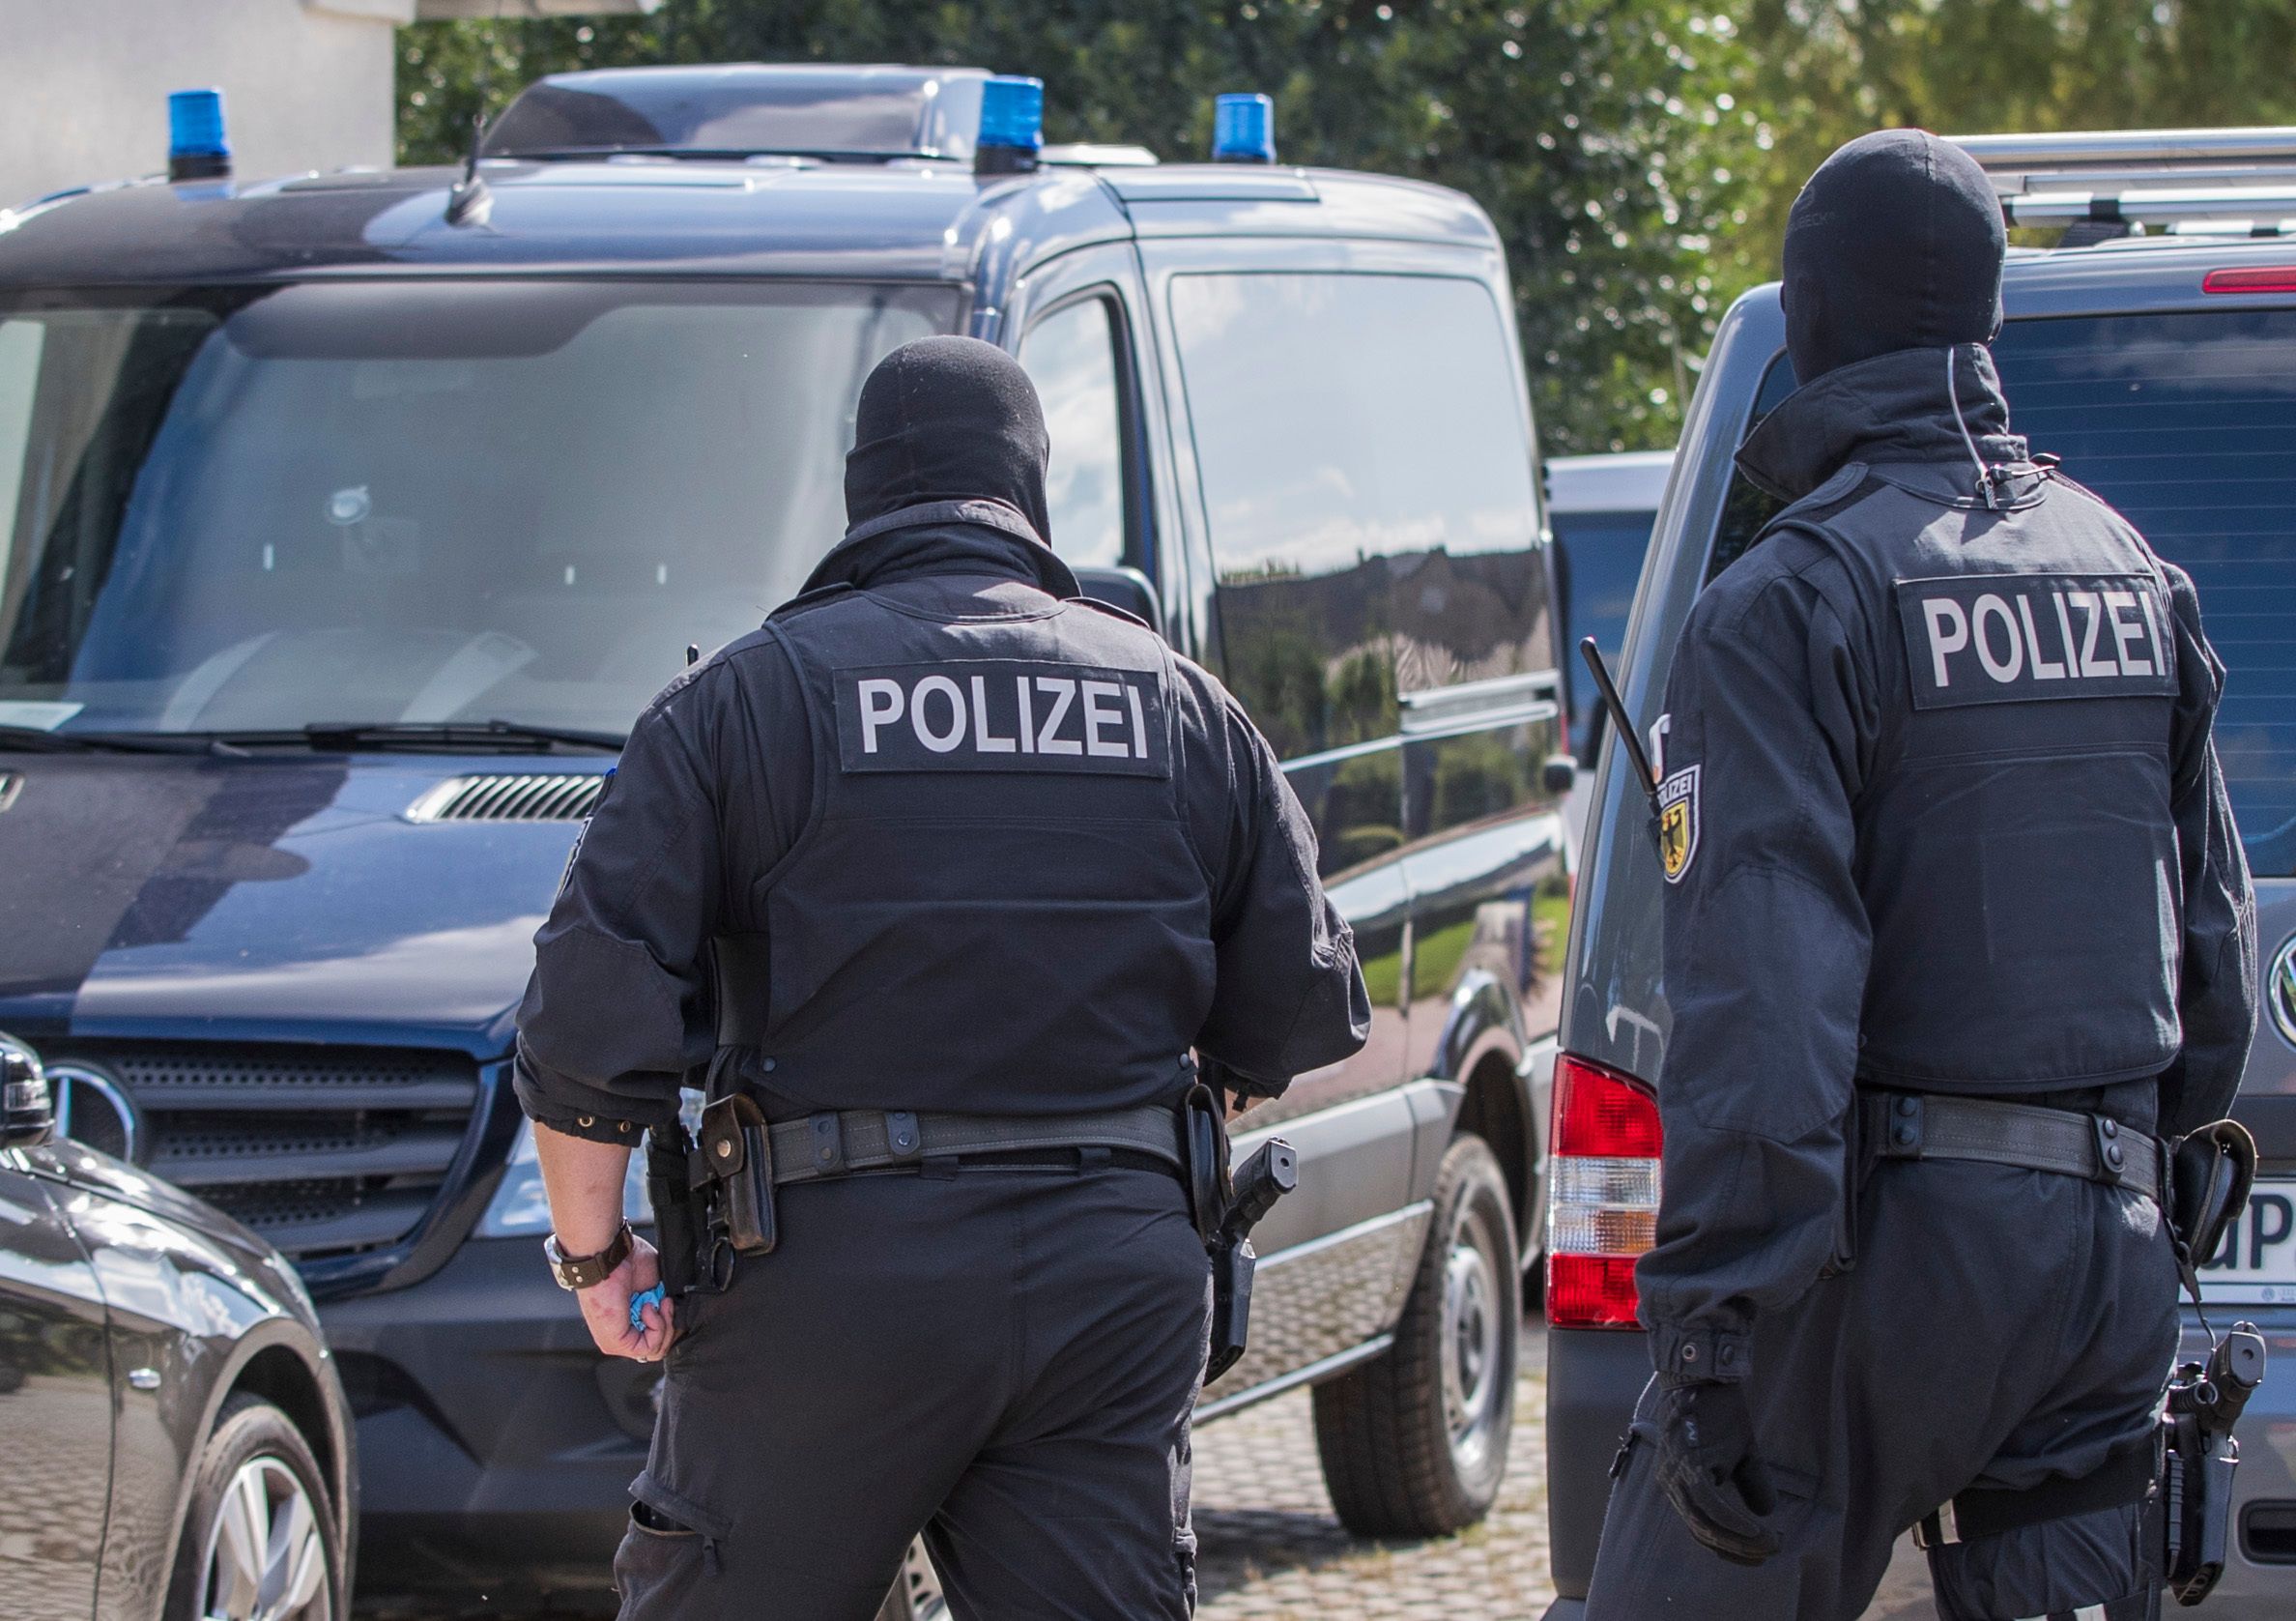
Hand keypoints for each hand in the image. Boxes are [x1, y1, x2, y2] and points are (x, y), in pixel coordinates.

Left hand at [573, 1232, 676, 1361]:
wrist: (610, 1257)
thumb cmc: (626, 1262)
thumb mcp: (654, 1285)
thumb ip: (663, 1303)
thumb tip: (678, 1315)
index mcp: (631, 1320)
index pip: (657, 1338)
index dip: (671, 1323)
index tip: (670, 1302)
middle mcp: (623, 1332)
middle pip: (659, 1348)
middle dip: (671, 1325)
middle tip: (666, 1303)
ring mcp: (618, 1340)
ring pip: (655, 1351)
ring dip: (664, 1324)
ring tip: (657, 1303)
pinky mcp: (617, 1342)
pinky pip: (649, 1348)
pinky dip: (657, 1326)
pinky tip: (647, 1308)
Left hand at [1653, 1379, 1780, 1566]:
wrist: (1706, 1375)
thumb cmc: (1720, 1413)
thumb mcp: (1741, 1453)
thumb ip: (1750, 1482)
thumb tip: (1766, 1512)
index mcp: (1681, 1485)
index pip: (1702, 1530)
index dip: (1731, 1548)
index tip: (1760, 1555)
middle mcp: (1672, 1483)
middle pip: (1702, 1532)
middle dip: (1738, 1549)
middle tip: (1769, 1552)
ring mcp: (1677, 1473)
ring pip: (1703, 1523)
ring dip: (1738, 1540)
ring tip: (1768, 1544)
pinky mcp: (1687, 1461)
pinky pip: (1708, 1502)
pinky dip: (1731, 1521)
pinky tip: (1756, 1530)